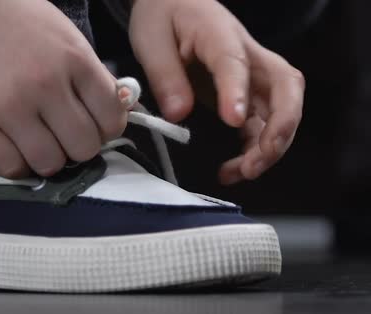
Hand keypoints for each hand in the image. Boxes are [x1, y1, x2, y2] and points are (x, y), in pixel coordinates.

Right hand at [0, 0, 126, 177]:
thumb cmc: (17, 20)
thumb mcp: (66, 36)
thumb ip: (93, 75)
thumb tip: (118, 113)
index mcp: (76, 60)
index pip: (112, 120)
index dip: (105, 129)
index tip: (91, 125)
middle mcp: (47, 85)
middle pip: (84, 148)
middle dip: (78, 147)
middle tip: (63, 135)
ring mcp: (10, 106)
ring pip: (50, 164)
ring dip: (48, 159)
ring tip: (37, 142)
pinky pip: (10, 168)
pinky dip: (17, 165)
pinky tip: (14, 148)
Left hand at [129, 0, 304, 184]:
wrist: (173, 3)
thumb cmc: (163, 17)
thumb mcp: (152, 41)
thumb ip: (165, 76)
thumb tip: (179, 114)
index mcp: (220, 35)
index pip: (236, 63)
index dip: (237, 92)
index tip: (233, 121)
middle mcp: (248, 55)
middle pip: (285, 88)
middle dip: (279, 127)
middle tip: (255, 159)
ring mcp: (251, 75)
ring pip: (280, 109)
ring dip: (269, 145)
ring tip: (242, 173)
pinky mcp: (245, 93)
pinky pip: (261, 123)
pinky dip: (254, 149)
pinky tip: (234, 169)